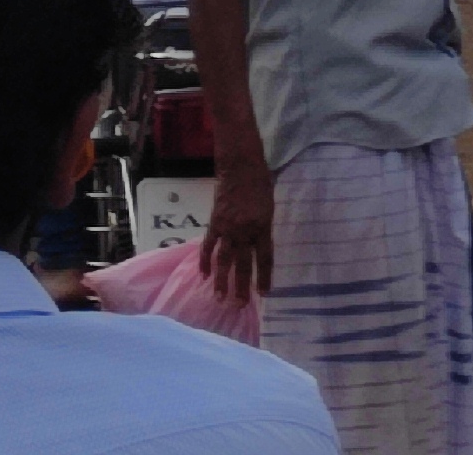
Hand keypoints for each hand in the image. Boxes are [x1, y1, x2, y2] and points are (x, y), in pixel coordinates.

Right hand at [198, 157, 273, 301]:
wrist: (240, 166)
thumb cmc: (260, 184)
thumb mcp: (269, 208)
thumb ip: (264, 229)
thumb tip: (259, 247)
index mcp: (262, 227)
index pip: (264, 258)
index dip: (264, 277)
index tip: (263, 294)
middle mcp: (244, 231)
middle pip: (242, 264)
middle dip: (241, 287)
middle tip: (238, 306)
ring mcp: (227, 228)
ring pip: (223, 260)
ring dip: (221, 281)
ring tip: (219, 298)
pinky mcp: (214, 223)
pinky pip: (208, 246)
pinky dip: (204, 261)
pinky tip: (203, 275)